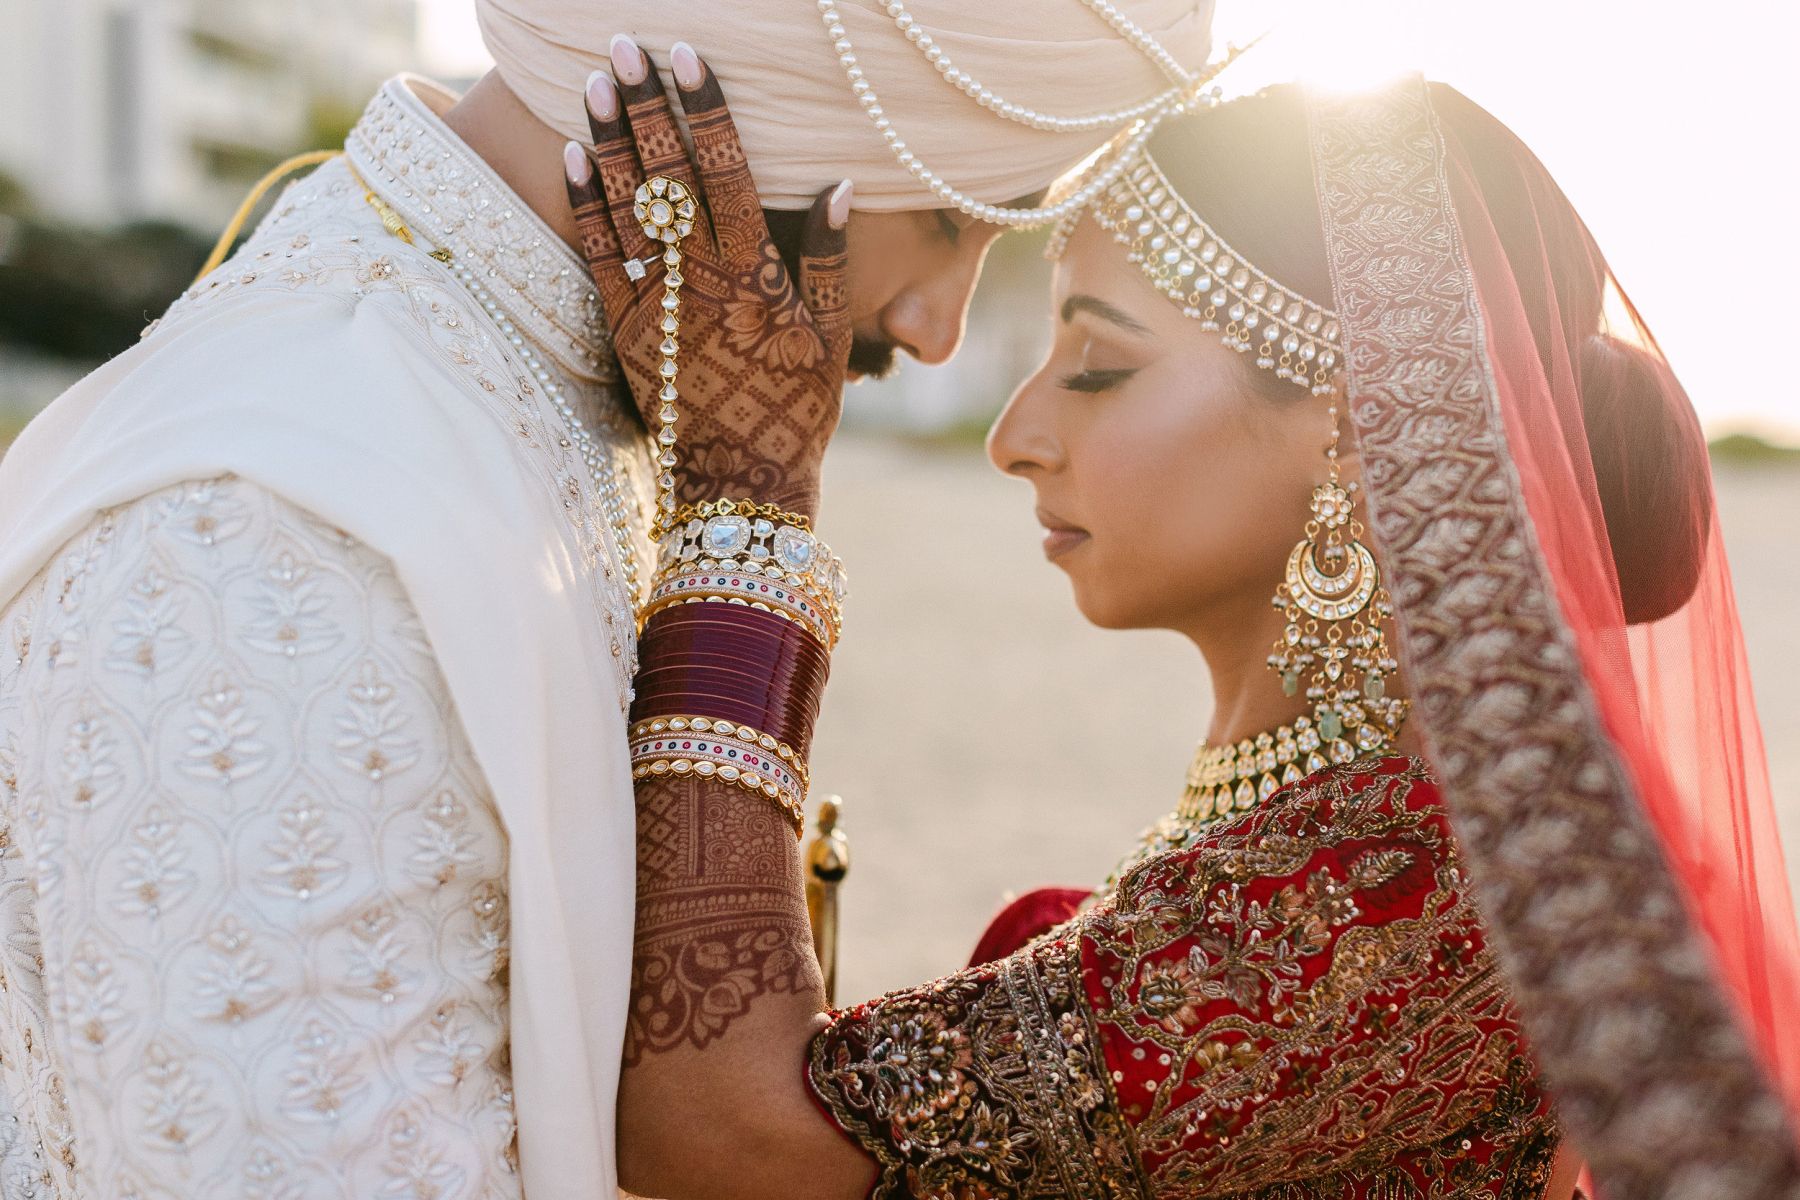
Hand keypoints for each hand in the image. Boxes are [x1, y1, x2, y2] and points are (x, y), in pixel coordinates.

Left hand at [564, 39, 853, 521]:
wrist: (742, 485)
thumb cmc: (794, 412)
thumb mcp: (833, 338)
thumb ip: (827, 260)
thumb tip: (834, 185)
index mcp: (758, 276)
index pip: (729, 173)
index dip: (708, 111)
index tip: (691, 57)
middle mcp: (703, 282)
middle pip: (670, 175)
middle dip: (647, 106)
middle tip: (625, 47)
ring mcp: (659, 305)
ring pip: (628, 207)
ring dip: (610, 140)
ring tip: (596, 82)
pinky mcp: (624, 332)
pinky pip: (598, 257)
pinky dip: (585, 205)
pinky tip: (573, 157)